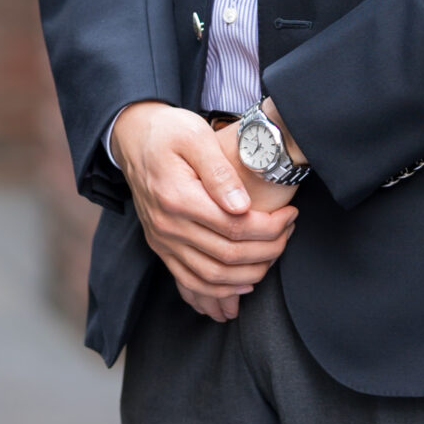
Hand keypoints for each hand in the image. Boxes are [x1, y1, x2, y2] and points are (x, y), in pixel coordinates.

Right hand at [112, 102, 296, 322]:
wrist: (132, 138)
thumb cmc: (168, 131)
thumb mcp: (196, 136)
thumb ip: (220, 172)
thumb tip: (243, 207)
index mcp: (178, 198)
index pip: (235, 227)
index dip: (271, 228)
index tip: (290, 216)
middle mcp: (167, 226)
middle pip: (228, 256)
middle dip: (268, 250)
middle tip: (289, 233)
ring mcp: (162, 241)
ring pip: (211, 277)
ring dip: (249, 275)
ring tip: (273, 256)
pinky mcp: (160, 247)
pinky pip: (189, 283)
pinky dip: (218, 291)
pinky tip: (242, 286)